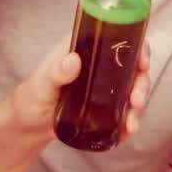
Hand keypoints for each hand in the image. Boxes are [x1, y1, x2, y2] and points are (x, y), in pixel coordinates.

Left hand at [8, 40, 150, 136]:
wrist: (29, 124)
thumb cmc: (31, 97)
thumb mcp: (42, 84)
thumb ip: (56, 73)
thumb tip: (73, 60)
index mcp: (86, 48)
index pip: (118, 39)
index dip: (137, 47)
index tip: (143, 62)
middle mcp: (99, 64)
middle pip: (132, 67)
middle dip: (141, 83)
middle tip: (137, 101)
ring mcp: (104, 86)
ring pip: (131, 89)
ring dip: (138, 106)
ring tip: (131, 125)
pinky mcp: (105, 107)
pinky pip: (124, 111)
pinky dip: (129, 121)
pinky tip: (127, 132)